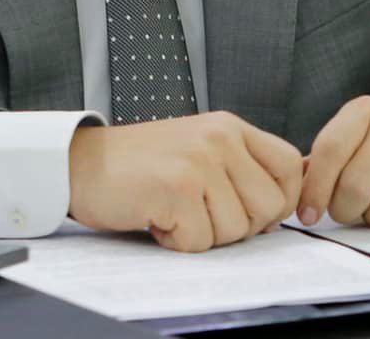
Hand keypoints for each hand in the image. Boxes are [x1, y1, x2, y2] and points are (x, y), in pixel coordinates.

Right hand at [67, 112, 302, 252]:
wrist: (80, 163)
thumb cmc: (140, 166)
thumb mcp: (198, 150)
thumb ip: (238, 169)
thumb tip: (277, 211)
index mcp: (230, 127)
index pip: (289, 164)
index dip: (283, 200)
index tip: (259, 217)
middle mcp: (221, 139)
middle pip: (270, 205)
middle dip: (240, 227)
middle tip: (203, 218)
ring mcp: (200, 162)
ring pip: (236, 229)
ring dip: (203, 235)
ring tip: (174, 213)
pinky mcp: (177, 188)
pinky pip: (200, 241)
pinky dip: (177, 242)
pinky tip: (157, 220)